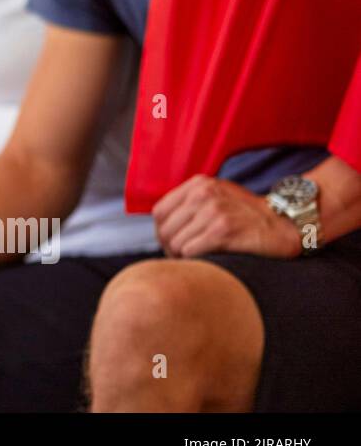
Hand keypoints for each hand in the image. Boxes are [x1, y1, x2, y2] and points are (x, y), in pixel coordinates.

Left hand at [153, 175, 302, 258]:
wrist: (285, 224)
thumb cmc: (247, 216)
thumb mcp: (217, 198)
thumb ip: (190, 205)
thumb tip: (161, 229)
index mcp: (198, 184)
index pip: (159, 212)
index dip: (162, 232)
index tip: (173, 245)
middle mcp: (203, 193)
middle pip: (165, 229)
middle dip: (171, 249)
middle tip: (184, 259)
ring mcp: (213, 211)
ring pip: (176, 243)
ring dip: (183, 257)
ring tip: (198, 261)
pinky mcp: (223, 230)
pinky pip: (191, 250)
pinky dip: (195, 260)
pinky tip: (207, 261)